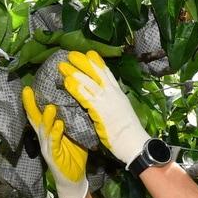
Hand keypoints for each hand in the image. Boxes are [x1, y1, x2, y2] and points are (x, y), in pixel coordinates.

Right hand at [24, 86, 89, 197]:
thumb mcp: (74, 134)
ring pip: (44, 131)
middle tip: (28, 91)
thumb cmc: (74, 154)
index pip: (38, 114)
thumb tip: (78, 101)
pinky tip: (59, 126)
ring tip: (50, 107)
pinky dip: (56, 134)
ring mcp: (48, 148)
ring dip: (46, 119)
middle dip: (30, 106)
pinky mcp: (54, 157)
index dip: (32, 101)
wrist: (75, 178)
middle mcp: (44, 138)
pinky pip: (54, 144)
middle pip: (35, 120)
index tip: (28, 86)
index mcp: (48, 132)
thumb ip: (73, 121)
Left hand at [58, 50, 150, 164]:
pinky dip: (76, 88)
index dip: (98, 63)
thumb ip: (113, 104)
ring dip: (75, 72)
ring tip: (63, 65)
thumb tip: (106, 101)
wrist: (134, 143)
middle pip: (97, 73)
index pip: (108, 74)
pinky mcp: (100, 111)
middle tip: (72, 55)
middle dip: (84, 62)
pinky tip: (67, 82)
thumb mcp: (122, 113)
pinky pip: (85, 96)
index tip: (89, 54)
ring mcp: (107, 101)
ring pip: (89, 82)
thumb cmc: (130, 133)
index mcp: (119, 94)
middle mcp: (113, 94)